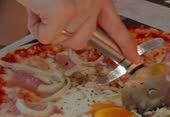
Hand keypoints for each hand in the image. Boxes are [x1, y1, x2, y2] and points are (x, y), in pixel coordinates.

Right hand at [16, 0, 139, 62]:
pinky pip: (47, 38)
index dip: (126, 44)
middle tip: (48, 15)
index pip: (116, 26)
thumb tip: (69, 35)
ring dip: (43, 26)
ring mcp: (80, 8)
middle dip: (61, 34)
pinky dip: (35, 26)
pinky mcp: (63, 13)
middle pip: (81, 41)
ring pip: (61, 40)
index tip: (134, 58)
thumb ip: (77, 14)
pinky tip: (35, 8)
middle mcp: (93, 2)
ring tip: (41, 5)